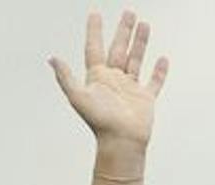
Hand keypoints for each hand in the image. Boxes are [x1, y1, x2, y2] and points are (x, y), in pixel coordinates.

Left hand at [51, 10, 167, 184]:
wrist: (120, 142)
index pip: (95, 48)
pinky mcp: (145, 99)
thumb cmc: (99, 122)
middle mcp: (114, 80)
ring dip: (140, 43)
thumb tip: (52, 58)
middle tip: (129, 12)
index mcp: (98, 77)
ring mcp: (130, 89)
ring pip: (136, 59)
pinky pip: (154, 81)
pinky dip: (159, 71)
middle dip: (123, 30)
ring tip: (144, 24)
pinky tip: (162, 58)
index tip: (95, 14)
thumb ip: (66, 77)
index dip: (94, 31)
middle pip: (118, 49)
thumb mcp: (78, 96)